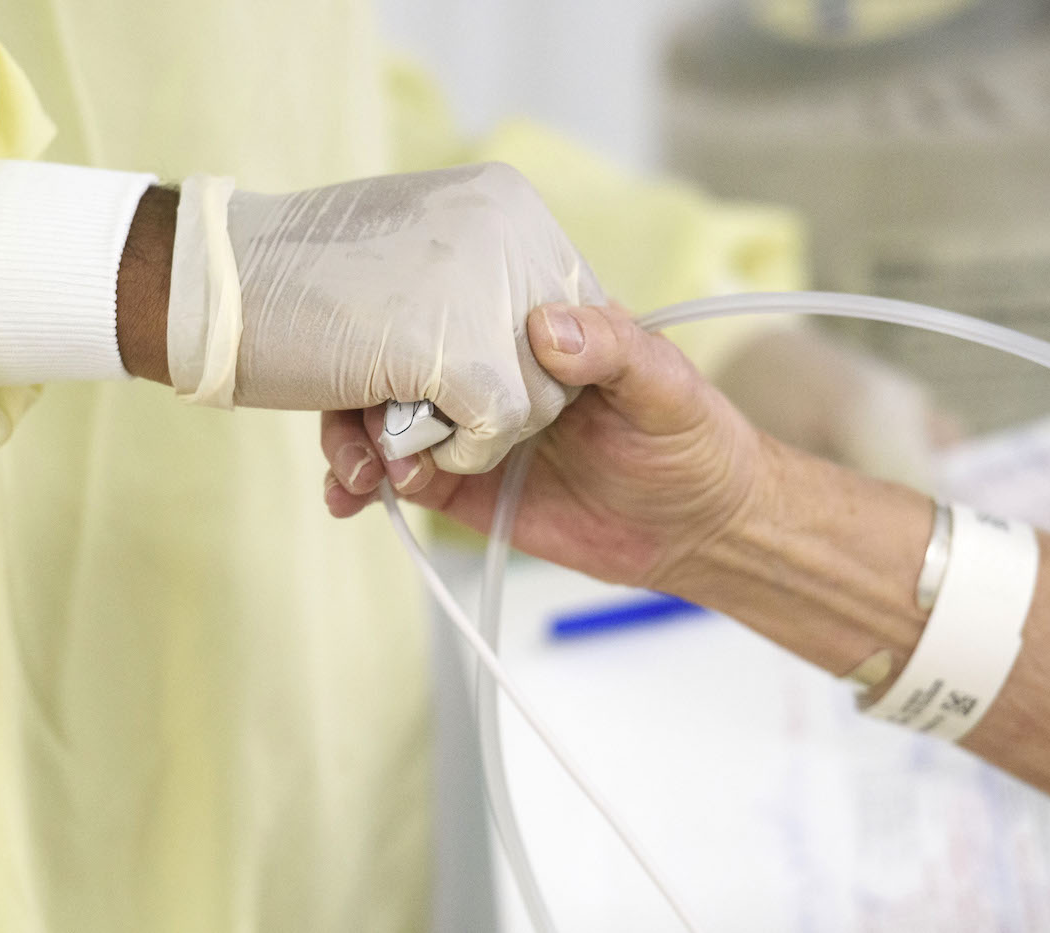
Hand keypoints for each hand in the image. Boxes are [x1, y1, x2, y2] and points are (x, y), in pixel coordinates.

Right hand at [210, 163, 602, 472]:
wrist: (206, 282)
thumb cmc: (300, 280)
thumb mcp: (416, 265)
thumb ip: (484, 296)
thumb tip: (557, 344)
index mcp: (507, 204)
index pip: (570, 311)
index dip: (521, 367)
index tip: (466, 391)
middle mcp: (512, 231)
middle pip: (560, 362)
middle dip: (494, 408)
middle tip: (418, 414)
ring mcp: (487, 284)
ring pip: (536, 400)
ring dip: (465, 438)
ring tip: (389, 434)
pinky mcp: (457, 345)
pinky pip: (497, 426)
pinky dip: (456, 454)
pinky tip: (393, 448)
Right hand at [320, 302, 771, 591]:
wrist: (699, 530)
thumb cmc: (693, 441)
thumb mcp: (665, 385)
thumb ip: (614, 352)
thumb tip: (548, 326)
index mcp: (530, 327)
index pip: (450, 302)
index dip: (400, 311)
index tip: (366, 330)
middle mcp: (487, 371)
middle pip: (396, 362)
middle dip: (358, 387)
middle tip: (360, 426)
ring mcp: (467, 429)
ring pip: (383, 421)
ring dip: (353, 440)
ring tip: (359, 474)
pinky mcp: (461, 486)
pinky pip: (397, 481)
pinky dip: (362, 487)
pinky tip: (350, 499)